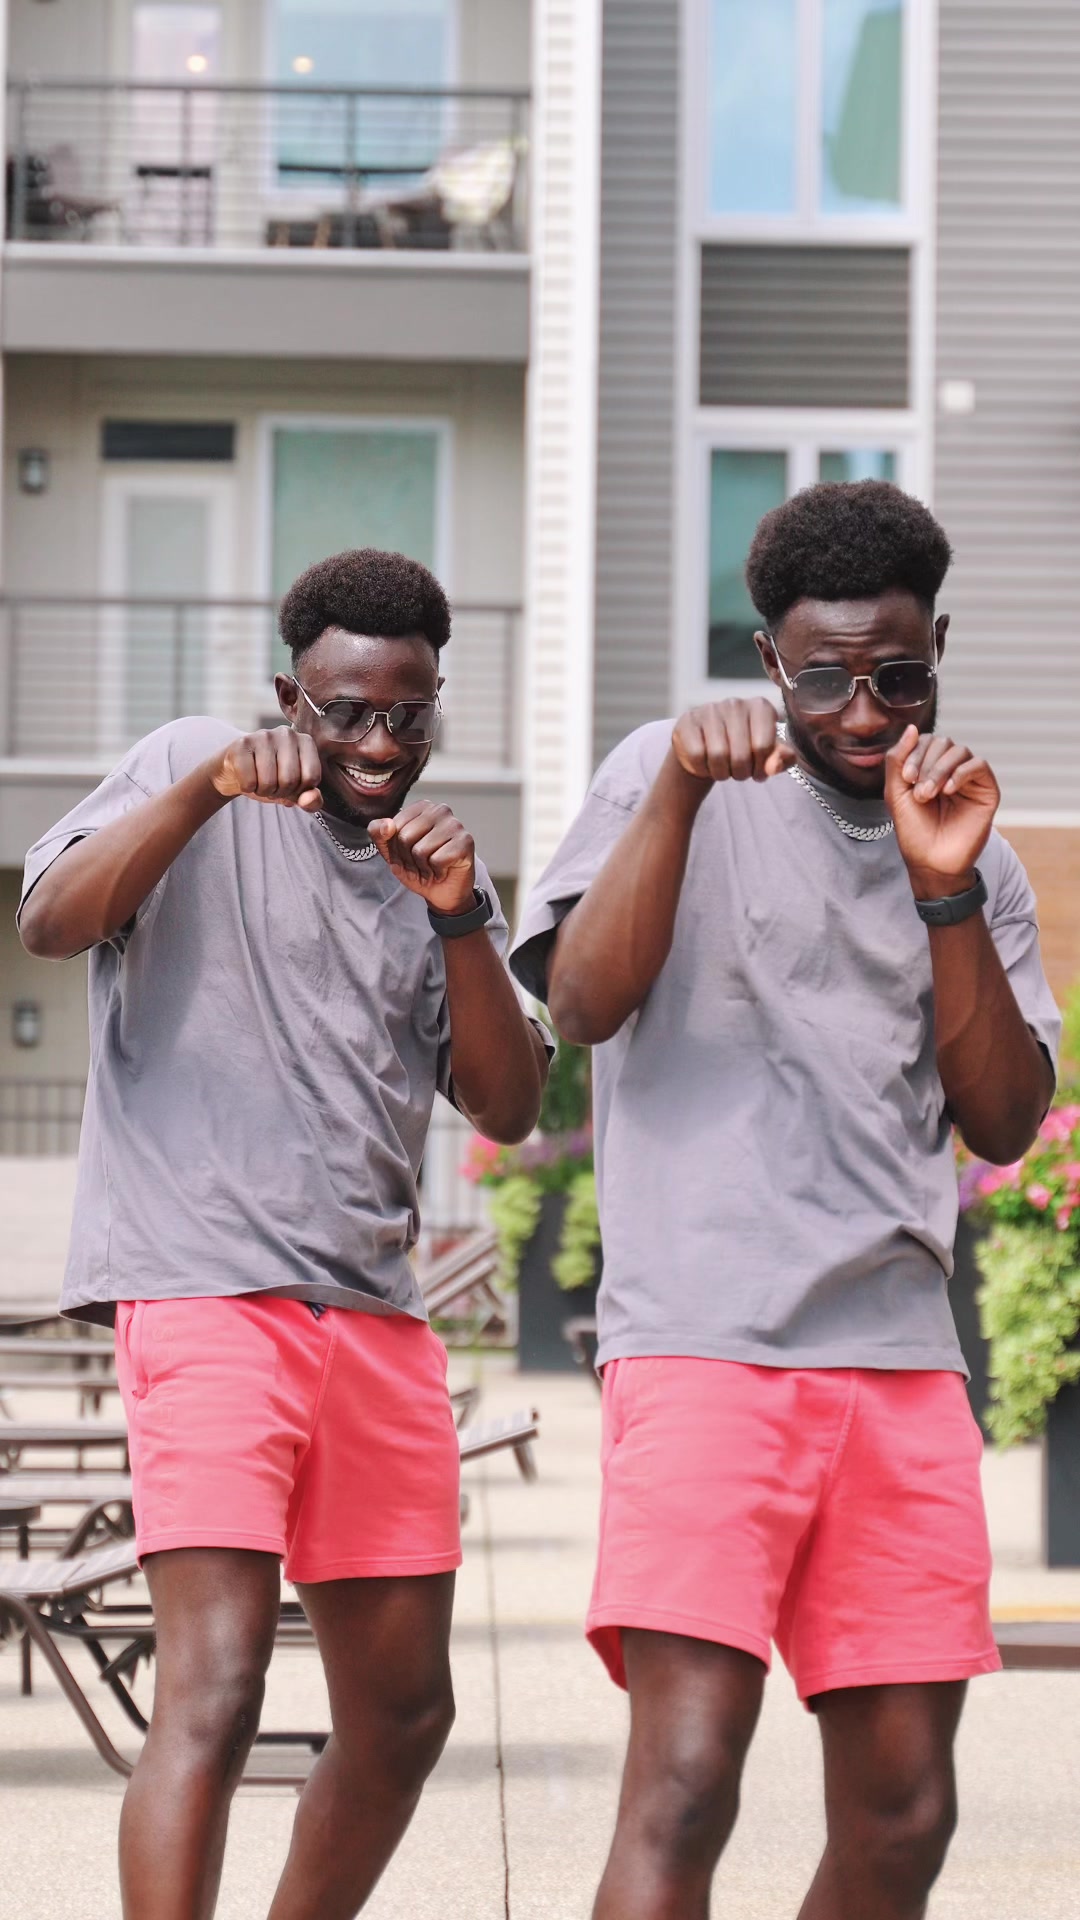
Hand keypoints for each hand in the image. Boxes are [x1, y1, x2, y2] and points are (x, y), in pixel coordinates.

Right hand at [209, 728, 322, 810]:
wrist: (236, 769)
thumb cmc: (272, 778)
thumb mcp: (295, 792)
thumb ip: (311, 800)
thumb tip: (309, 800)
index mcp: (306, 742)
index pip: (311, 777)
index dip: (299, 790)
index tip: (290, 784)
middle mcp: (287, 734)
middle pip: (290, 780)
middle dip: (279, 791)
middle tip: (272, 784)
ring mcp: (264, 736)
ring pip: (269, 782)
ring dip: (263, 791)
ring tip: (259, 780)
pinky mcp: (242, 743)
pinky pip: (249, 781)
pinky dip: (247, 787)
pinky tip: (246, 776)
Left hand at [368, 802, 476, 914]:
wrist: (442, 892)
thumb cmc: (418, 867)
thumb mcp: (390, 850)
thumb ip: (378, 833)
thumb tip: (387, 825)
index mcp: (421, 807)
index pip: (393, 826)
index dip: (395, 848)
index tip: (406, 855)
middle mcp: (440, 810)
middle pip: (405, 837)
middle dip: (408, 859)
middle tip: (419, 865)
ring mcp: (455, 825)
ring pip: (420, 850)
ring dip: (422, 868)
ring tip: (430, 869)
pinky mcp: (466, 842)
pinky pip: (437, 860)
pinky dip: (436, 872)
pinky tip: (442, 871)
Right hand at [672, 699, 795, 783]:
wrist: (709, 747)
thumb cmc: (744, 750)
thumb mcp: (769, 755)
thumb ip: (782, 759)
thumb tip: (773, 767)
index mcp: (761, 707)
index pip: (764, 746)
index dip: (761, 768)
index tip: (758, 770)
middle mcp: (735, 703)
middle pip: (741, 755)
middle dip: (741, 773)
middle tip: (739, 772)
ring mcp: (709, 710)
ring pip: (717, 756)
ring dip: (721, 773)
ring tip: (723, 769)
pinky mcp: (687, 721)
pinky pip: (697, 755)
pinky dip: (702, 768)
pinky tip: (705, 762)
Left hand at [885, 725, 999, 894]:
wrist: (931, 861)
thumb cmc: (914, 830)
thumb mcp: (895, 792)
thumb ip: (897, 759)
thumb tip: (912, 728)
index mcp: (929, 767)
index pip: (926, 741)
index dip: (914, 753)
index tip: (906, 778)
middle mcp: (950, 769)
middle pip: (943, 742)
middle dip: (926, 764)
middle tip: (919, 792)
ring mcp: (969, 779)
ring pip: (960, 751)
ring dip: (940, 770)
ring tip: (929, 795)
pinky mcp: (986, 790)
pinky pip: (979, 766)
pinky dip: (961, 773)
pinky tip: (949, 791)